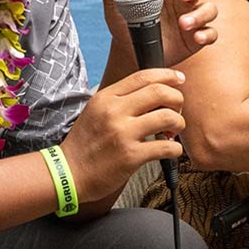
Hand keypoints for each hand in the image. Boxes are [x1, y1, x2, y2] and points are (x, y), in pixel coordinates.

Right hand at [60, 68, 185, 202]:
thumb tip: (153, 91)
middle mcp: (115, 111)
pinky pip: (167, 147)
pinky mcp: (131, 157)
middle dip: (177, 100)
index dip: (167, 75)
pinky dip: (176, 149)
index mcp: (106, 97)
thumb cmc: (85, 143)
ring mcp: (123, 134)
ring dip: (179, 124)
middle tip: (176, 111)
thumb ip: (120, 99)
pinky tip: (170, 150)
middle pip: (160, 92)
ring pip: (168, 118)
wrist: (69, 173)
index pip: (143, 76)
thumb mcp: (96, 110)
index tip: (179, 79)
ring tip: (172, 132)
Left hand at [100, 0, 217, 66]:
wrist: (131, 52)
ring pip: (209, 9)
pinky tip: (197, 38)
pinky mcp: (197, 37)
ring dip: (200, 14)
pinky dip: (207, 34)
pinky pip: (210, 33)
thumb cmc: (126, 23)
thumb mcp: (118, 6)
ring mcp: (192, 17)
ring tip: (184, 24)